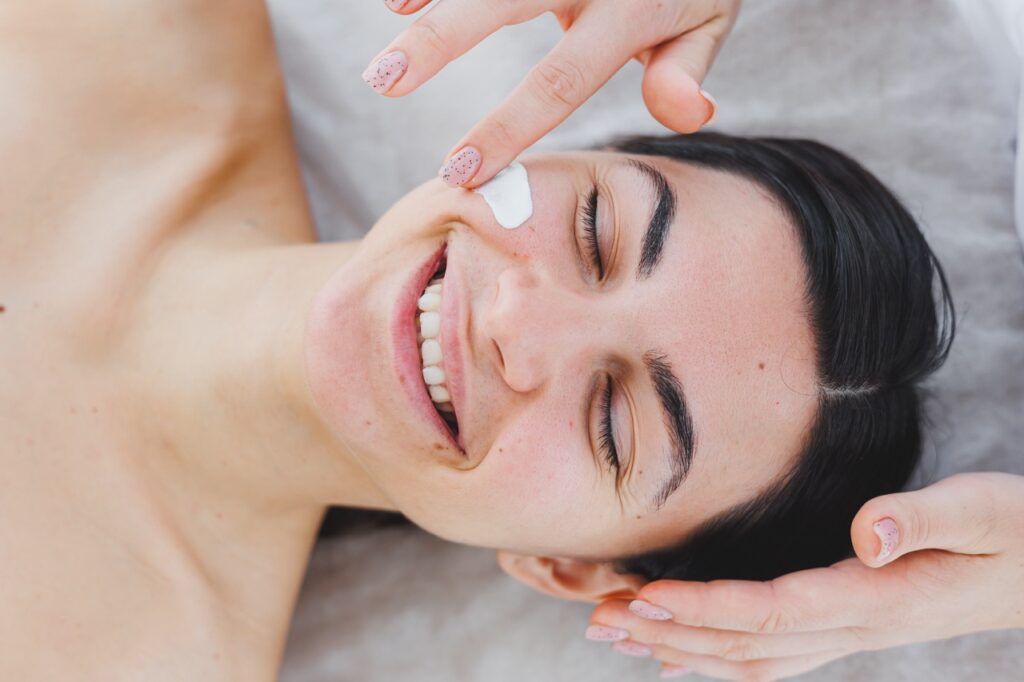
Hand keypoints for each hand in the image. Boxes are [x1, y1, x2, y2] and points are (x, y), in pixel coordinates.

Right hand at [364, 0, 740, 186]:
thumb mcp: (708, 20)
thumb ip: (685, 69)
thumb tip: (690, 114)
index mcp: (632, 8)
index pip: (560, 80)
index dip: (507, 127)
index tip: (461, 172)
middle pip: (501, 4)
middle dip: (437, 42)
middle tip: (384, 81)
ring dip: (427, 3)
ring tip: (378, 40)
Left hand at [586, 472, 1023, 679]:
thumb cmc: (1015, 533)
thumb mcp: (984, 512)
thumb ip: (925, 519)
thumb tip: (869, 534)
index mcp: (876, 600)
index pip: (774, 611)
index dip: (706, 608)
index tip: (647, 597)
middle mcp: (854, 628)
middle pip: (745, 643)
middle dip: (669, 631)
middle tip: (600, 617)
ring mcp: (848, 635)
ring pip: (749, 657)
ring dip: (680, 648)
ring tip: (617, 632)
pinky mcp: (846, 628)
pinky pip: (771, 658)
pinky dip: (717, 661)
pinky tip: (678, 659)